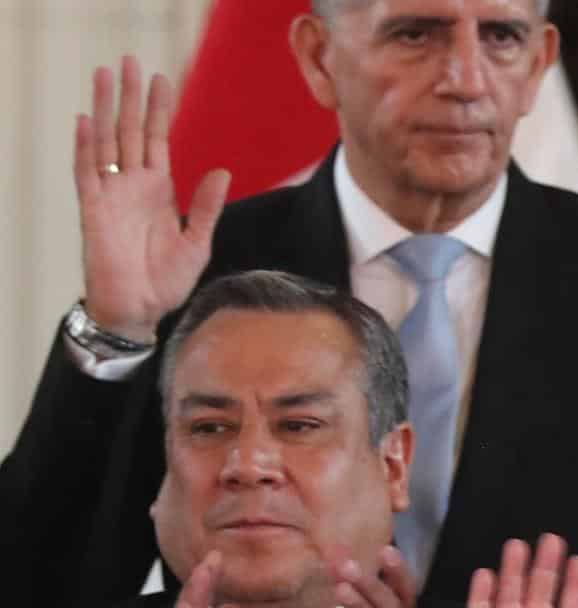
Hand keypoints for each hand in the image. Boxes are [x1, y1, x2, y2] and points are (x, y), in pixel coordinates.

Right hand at [73, 56, 229, 341]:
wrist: (141, 308)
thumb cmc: (167, 279)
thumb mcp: (197, 242)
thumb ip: (207, 207)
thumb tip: (223, 171)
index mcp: (160, 190)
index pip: (157, 140)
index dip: (158, 110)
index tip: (161, 79)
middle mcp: (134, 185)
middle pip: (130, 130)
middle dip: (131, 96)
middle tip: (129, 60)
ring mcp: (112, 194)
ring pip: (107, 141)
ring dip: (105, 108)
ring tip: (105, 75)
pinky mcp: (94, 209)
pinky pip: (87, 172)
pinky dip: (86, 146)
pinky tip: (86, 120)